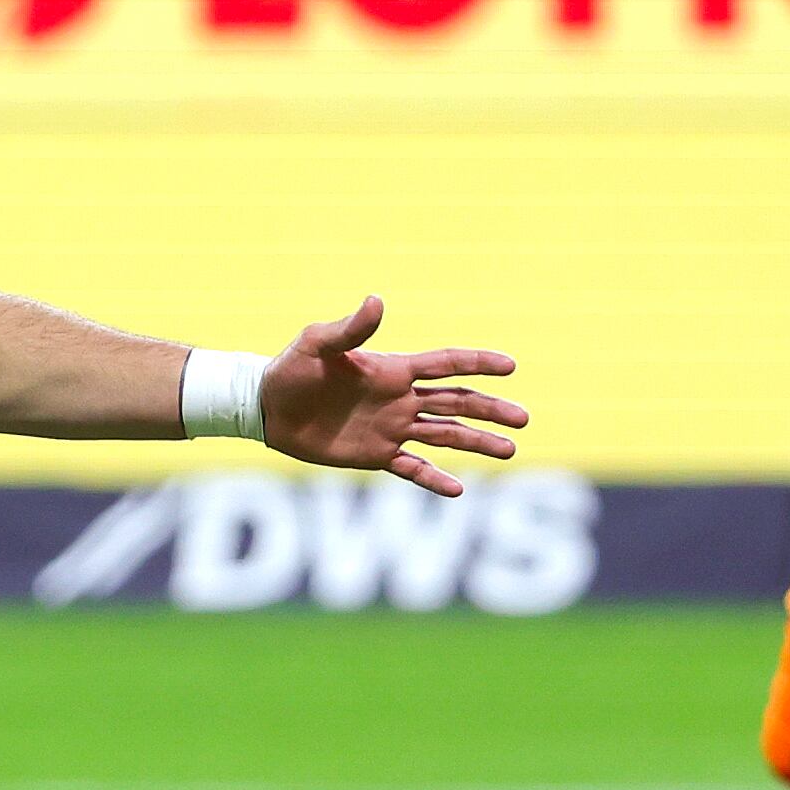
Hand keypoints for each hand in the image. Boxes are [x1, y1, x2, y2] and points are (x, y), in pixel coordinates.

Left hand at [258, 296, 524, 498]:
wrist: (266, 408)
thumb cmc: (289, 370)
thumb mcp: (317, 345)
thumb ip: (350, 330)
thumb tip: (377, 301)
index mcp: (393, 370)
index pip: (445, 364)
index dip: (478, 363)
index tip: (510, 366)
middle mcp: (399, 399)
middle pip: (457, 402)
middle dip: (490, 409)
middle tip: (523, 418)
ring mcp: (391, 428)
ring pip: (445, 436)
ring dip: (477, 442)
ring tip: (510, 451)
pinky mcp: (375, 455)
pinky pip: (412, 468)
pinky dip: (434, 477)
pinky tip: (459, 489)